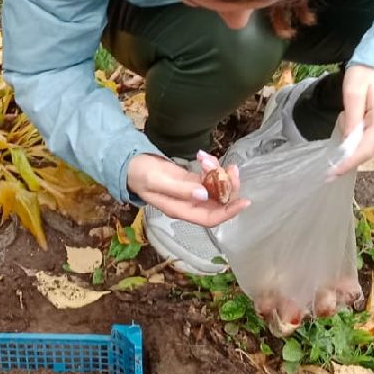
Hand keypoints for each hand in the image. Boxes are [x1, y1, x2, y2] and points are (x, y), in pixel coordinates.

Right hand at [126, 153, 249, 226]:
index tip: (244, 201)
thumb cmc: (139, 175)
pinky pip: (208, 177)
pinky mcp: (191, 181)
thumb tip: (205, 194)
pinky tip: (202, 156)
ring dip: (218, 173)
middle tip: (231, 168)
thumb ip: (180, 189)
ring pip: (215, 188)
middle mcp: (189, 203)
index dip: (229, 212)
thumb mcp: (157, 181)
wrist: (129, 164)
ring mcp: (191, 192)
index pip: (211, 217)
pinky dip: (210, 166)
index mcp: (181, 209)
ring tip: (207, 158)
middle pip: (218, 202)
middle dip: (228, 186)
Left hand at [331, 65, 373, 174]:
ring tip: (352, 108)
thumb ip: (351, 116)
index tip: (332, 173)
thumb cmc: (369, 72)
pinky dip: (362, 129)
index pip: (365, 148)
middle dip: (349, 142)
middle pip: (367, 146)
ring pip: (369, 139)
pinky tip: (360, 112)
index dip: (348, 162)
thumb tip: (348, 140)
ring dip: (355, 132)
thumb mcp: (353, 88)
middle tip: (342, 115)